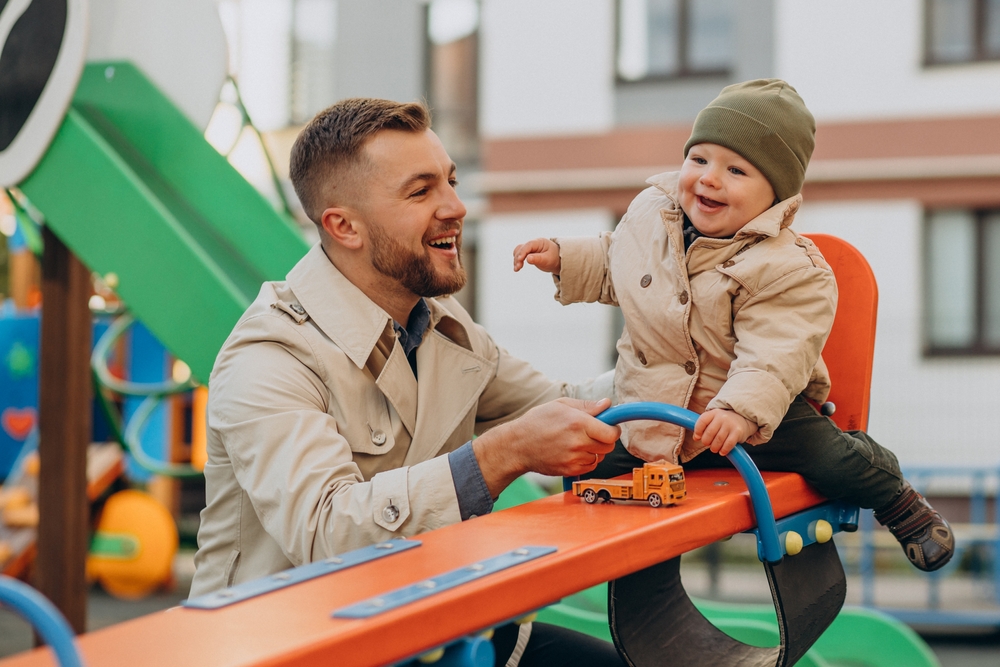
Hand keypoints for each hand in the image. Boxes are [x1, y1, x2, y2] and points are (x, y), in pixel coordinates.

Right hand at [473, 397, 619, 497]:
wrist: (518, 445)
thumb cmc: (537, 422)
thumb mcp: (561, 405)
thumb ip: (586, 406)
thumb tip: (607, 404)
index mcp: (578, 423)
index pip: (611, 433)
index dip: (613, 430)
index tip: (609, 426)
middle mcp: (578, 443)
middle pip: (608, 446)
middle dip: (605, 439)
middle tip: (594, 433)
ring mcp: (574, 459)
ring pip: (600, 457)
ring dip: (595, 450)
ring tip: (579, 442)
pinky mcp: (570, 470)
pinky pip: (589, 466)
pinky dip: (586, 460)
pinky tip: (574, 452)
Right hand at [513, 238, 560, 273]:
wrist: (557, 260)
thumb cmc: (554, 258)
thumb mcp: (548, 259)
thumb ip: (538, 259)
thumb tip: (528, 259)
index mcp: (539, 242)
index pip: (528, 245)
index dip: (523, 252)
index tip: (519, 259)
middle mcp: (533, 244)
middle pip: (521, 248)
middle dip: (518, 257)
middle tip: (517, 268)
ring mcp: (529, 248)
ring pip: (518, 251)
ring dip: (516, 260)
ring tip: (516, 269)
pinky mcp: (527, 254)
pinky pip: (520, 256)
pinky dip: (517, 261)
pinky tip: (517, 268)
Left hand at [693, 409, 756, 456]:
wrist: (743, 419)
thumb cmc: (724, 422)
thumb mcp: (714, 420)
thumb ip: (704, 427)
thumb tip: (695, 438)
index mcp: (713, 413)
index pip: (702, 421)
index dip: (697, 431)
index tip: (697, 438)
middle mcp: (722, 417)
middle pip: (710, 432)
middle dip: (706, 441)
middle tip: (708, 444)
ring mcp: (730, 424)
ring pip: (718, 439)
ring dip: (714, 447)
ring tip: (714, 449)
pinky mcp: (738, 432)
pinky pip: (729, 444)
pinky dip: (724, 450)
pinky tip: (722, 452)